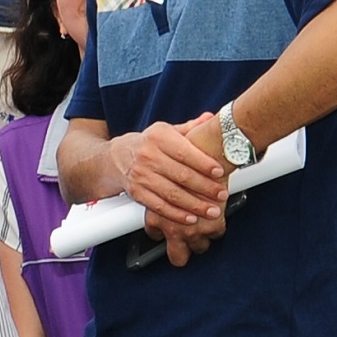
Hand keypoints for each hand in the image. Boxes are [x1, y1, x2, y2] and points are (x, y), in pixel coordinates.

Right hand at [111, 114, 231, 265]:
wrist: (115, 158)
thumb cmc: (147, 144)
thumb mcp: (165, 131)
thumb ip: (189, 128)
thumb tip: (211, 118)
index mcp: (158, 137)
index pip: (185, 152)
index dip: (204, 164)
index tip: (220, 172)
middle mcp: (148, 155)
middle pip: (181, 175)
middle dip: (205, 187)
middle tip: (222, 194)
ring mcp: (141, 175)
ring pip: (172, 194)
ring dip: (194, 205)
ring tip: (212, 211)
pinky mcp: (137, 192)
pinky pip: (159, 206)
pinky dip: (176, 214)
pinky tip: (191, 218)